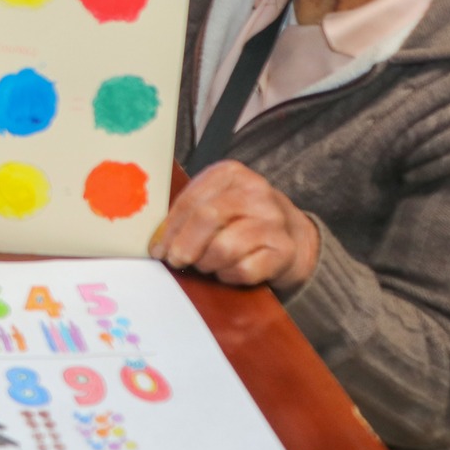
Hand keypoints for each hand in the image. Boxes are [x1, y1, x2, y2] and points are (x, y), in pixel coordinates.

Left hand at [150, 160, 320, 293]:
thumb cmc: (241, 220)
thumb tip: (156, 243)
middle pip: (207, 218)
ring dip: (206, 263)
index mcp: (231, 174)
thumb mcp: (215, 204)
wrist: (293, 236)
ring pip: (224, 247)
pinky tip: (228, 271)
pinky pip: (243, 269)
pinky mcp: (284, 250)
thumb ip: (187, 215)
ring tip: (206, 264)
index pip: (190, 200)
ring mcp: (273, 220)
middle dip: (184, 245)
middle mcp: (255, 191)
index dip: (169, 228)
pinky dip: (228, 276)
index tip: (157, 248)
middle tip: (175, 260)